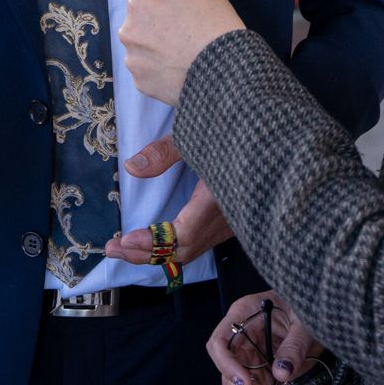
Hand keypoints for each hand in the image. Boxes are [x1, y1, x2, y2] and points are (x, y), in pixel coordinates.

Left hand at [103, 138, 234, 265]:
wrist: (269, 135)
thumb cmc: (235, 130)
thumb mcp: (196, 134)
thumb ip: (163, 153)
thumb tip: (132, 167)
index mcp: (219, 197)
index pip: (182, 235)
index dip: (153, 242)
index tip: (126, 238)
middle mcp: (228, 218)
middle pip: (183, 251)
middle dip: (145, 254)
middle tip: (114, 248)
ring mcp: (233, 224)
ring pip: (193, 251)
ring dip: (158, 253)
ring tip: (126, 247)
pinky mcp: (235, 223)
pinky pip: (203, 244)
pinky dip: (176, 248)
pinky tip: (157, 240)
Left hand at [118, 0, 243, 103]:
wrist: (226, 75)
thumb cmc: (213, 26)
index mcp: (139, 5)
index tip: (178, 2)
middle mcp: (129, 32)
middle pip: (139, 17)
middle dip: (157, 19)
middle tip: (186, 24)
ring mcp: (134, 61)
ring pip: (142, 43)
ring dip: (157, 43)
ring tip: (186, 46)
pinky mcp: (141, 84)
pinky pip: (147, 68)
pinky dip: (160, 66)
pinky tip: (181, 64)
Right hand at [208, 290, 324, 384]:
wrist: (318, 311)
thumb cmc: (307, 305)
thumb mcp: (304, 323)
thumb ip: (295, 346)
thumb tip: (281, 372)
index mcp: (245, 313)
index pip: (220, 340)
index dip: (226, 363)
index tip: (245, 382)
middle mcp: (242, 332)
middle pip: (225, 363)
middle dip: (237, 382)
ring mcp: (250, 349)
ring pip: (237, 376)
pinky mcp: (261, 363)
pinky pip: (254, 381)